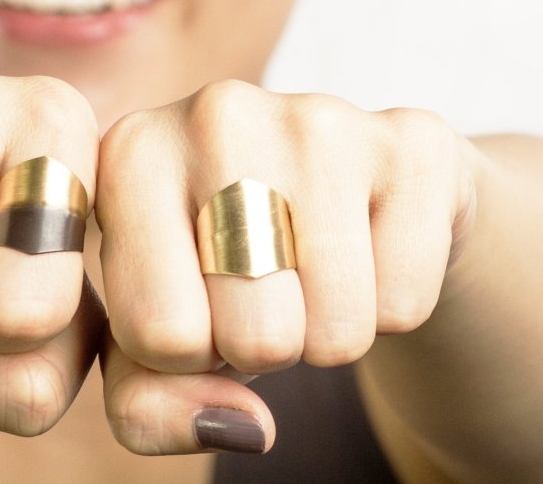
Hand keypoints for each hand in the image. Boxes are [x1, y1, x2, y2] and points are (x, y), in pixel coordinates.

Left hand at [95, 79, 476, 454]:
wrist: (341, 195)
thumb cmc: (222, 270)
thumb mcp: (152, 340)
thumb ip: (146, 405)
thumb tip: (243, 428)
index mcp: (132, 152)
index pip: (157, 334)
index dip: (188, 354)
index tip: (197, 301)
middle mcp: (216, 113)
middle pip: (254, 337)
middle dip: (264, 347)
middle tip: (264, 288)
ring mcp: (317, 117)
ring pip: (335, 330)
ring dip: (328, 335)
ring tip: (311, 269)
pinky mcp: (410, 143)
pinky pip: (404, 305)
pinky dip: (392, 307)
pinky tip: (367, 244)